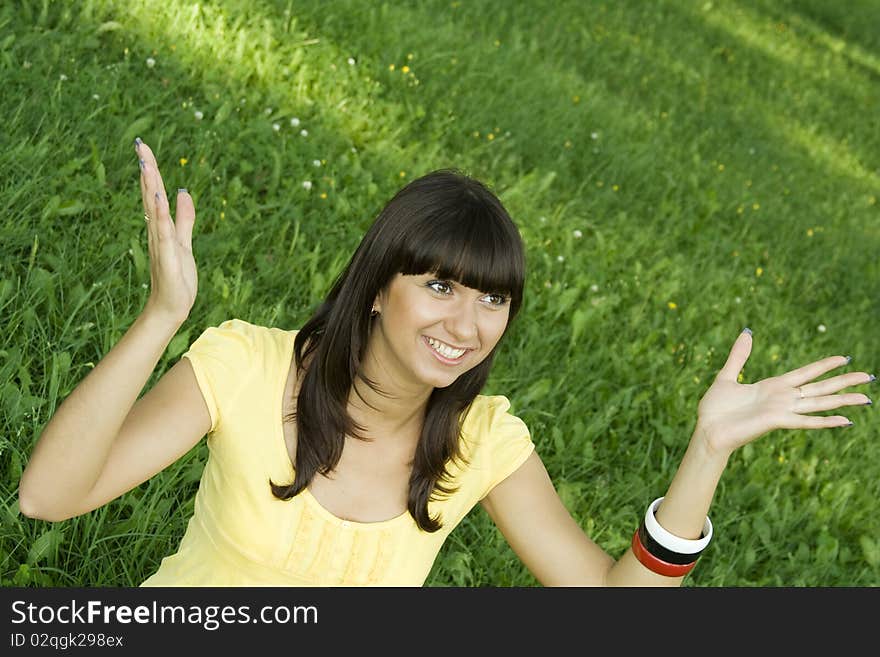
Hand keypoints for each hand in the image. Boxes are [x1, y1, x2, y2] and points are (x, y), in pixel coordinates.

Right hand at [135, 138, 197, 324]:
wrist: (172, 308)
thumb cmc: (177, 278)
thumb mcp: (185, 243)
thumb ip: (184, 219)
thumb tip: (184, 192)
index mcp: (160, 227)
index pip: (154, 193)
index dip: (150, 170)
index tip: (143, 147)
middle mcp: (156, 231)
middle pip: (150, 195)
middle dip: (147, 169)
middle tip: (140, 144)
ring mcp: (160, 243)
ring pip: (154, 209)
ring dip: (150, 186)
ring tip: (146, 163)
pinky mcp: (168, 256)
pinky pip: (164, 232)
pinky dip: (161, 214)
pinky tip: (158, 197)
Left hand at [695, 329, 873, 455]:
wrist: (706, 431)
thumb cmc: (714, 409)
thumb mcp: (726, 376)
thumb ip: (739, 356)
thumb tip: (747, 333)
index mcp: (772, 387)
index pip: (805, 373)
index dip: (824, 365)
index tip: (844, 358)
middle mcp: (781, 399)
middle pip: (819, 387)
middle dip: (844, 381)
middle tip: (869, 376)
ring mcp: (781, 410)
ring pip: (819, 403)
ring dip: (842, 400)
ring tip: (866, 398)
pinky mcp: (776, 421)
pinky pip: (805, 421)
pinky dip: (824, 421)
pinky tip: (845, 420)